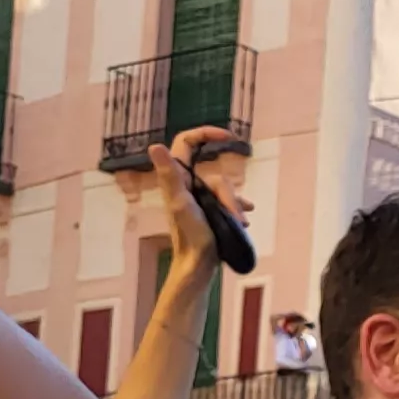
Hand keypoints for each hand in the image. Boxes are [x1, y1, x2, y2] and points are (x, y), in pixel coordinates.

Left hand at [154, 126, 247, 268]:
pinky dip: (238, 210)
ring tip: (240, 224)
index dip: (205, 133)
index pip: (187, 142)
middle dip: (229, 194)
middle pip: (216, 175)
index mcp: (177, 178)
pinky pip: (230, 203)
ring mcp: (200, 198)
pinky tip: (244, 221)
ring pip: (226, 191)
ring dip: (235, 207)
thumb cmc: (188, 235)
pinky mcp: (211, 211)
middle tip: (234, 215)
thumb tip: (154, 146)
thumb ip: (169, 174)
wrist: (198, 265)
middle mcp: (187, 185)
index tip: (228, 137)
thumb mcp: (180, 202)